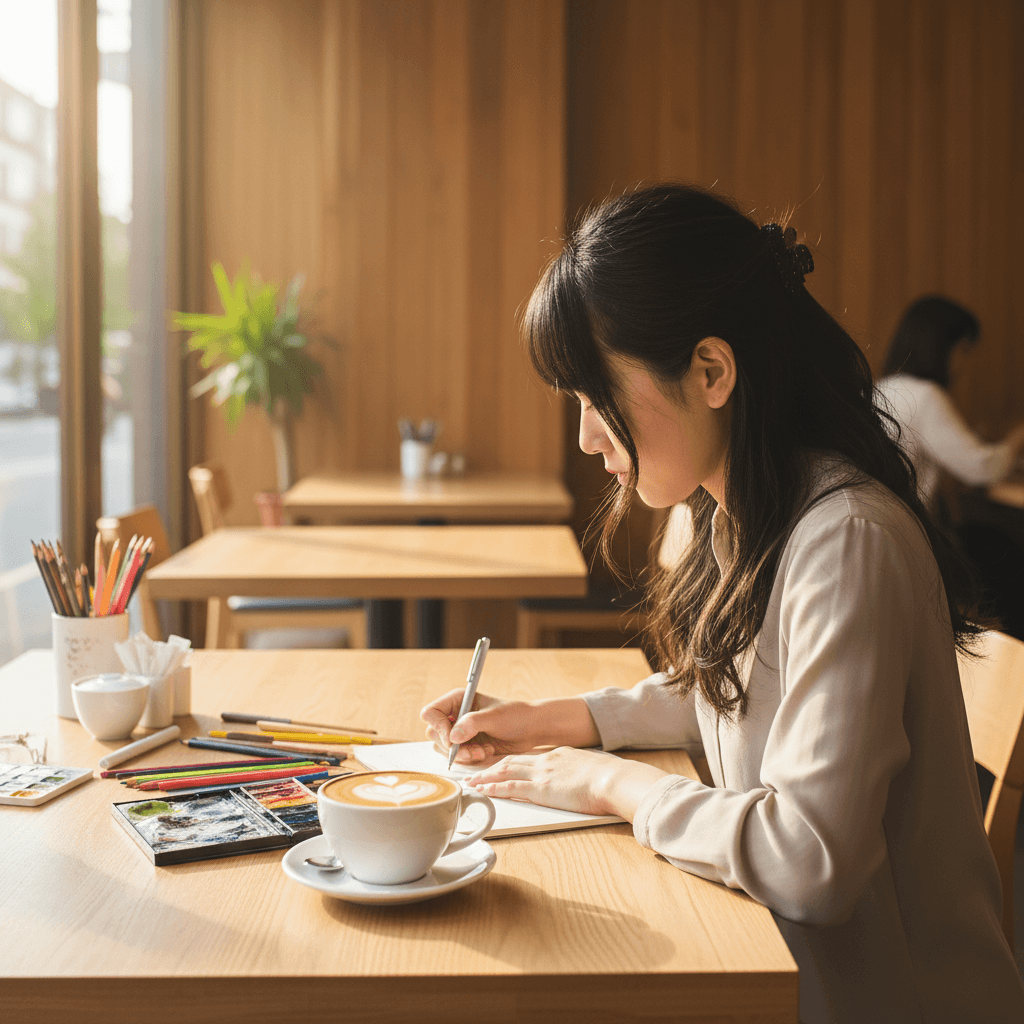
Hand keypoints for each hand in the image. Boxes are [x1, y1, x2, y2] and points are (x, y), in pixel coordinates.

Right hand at [420, 689, 540, 765]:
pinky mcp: (466, 744)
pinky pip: (456, 756)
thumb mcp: (494, 717)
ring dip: (462, 754)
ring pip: (444, 748)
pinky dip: (469, 758)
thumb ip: (472, 724)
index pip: (431, 713)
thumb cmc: (516, 716)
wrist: (530, 729)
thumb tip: (452, 737)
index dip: (438, 727)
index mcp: (458, 700)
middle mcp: (455, 714)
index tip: (454, 740)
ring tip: (483, 751)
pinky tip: (486, 752)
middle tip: (473, 751)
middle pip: (434, 733)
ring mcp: (459, 730)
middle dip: (453, 746)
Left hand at [464, 746, 668, 820]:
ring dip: (486, 777)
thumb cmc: (609, 777)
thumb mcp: (591, 768)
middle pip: (511, 762)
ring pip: (505, 772)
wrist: (613, 779)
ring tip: (472, 782)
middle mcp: (545, 761)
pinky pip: (511, 787)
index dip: (509, 762)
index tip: (498, 766)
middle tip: (475, 773)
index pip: (527, 758)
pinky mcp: (540, 789)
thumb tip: (583, 779)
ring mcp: (541, 774)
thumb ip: (580, 772)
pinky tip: (485, 790)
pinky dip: (495, 788)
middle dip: (491, 768)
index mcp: (558, 756)